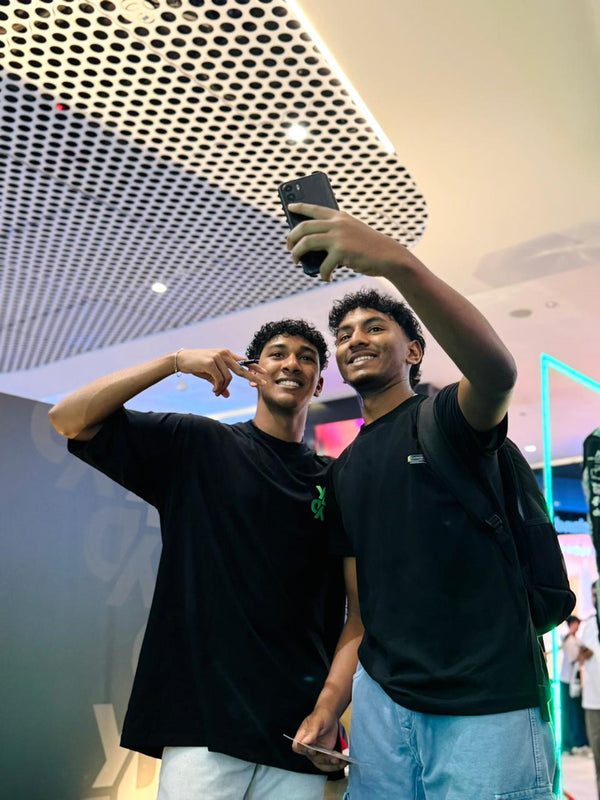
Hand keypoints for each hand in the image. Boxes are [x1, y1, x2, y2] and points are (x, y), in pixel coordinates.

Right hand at [176, 349, 265, 397]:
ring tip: (217, 393)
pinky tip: (214, 391)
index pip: (244, 361)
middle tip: (264, 385)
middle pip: (242, 369)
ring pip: (229, 378)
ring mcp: (218, 357)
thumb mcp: (211, 375)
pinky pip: (220, 379)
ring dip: (223, 388)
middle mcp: (224, 354)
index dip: (255, 367)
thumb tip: (227, 395)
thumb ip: (220, 383)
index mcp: (226, 354)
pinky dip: (218, 387)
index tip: (264, 373)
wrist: (181, 359)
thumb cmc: (197, 366)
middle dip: (254, 377)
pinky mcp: (211, 362)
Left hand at [286, 203, 413, 281]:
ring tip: (296, 261)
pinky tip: (326, 277)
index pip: (315, 208)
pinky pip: (323, 265)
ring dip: (296, 254)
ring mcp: (338, 236)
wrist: (388, 256)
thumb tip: (311, 250)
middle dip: (291, 237)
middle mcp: (337, 223)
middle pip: (304, 227)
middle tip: (289, 247)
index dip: (300, 207)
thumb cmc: (369, 248)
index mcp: (340, 216)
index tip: (289, 207)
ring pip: (306, 243)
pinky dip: (322, 274)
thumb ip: (335, 234)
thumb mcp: (352, 234)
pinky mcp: (341, 251)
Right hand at [291, 707, 345, 771]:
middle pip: (312, 758)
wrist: (329, 717)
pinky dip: (336, 765)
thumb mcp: (317, 720)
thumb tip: (305, 742)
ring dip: (332, 765)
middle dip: (324, 760)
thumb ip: (311, 731)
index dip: (305, 751)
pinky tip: (344, 762)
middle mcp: (307, 748)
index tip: (313, 751)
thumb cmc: (321, 716)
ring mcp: (316, 753)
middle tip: (334, 758)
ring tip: (342, 761)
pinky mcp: (324, 756)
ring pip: (321, 764)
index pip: (298, 748)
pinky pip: (328, 764)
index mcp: (301, 738)